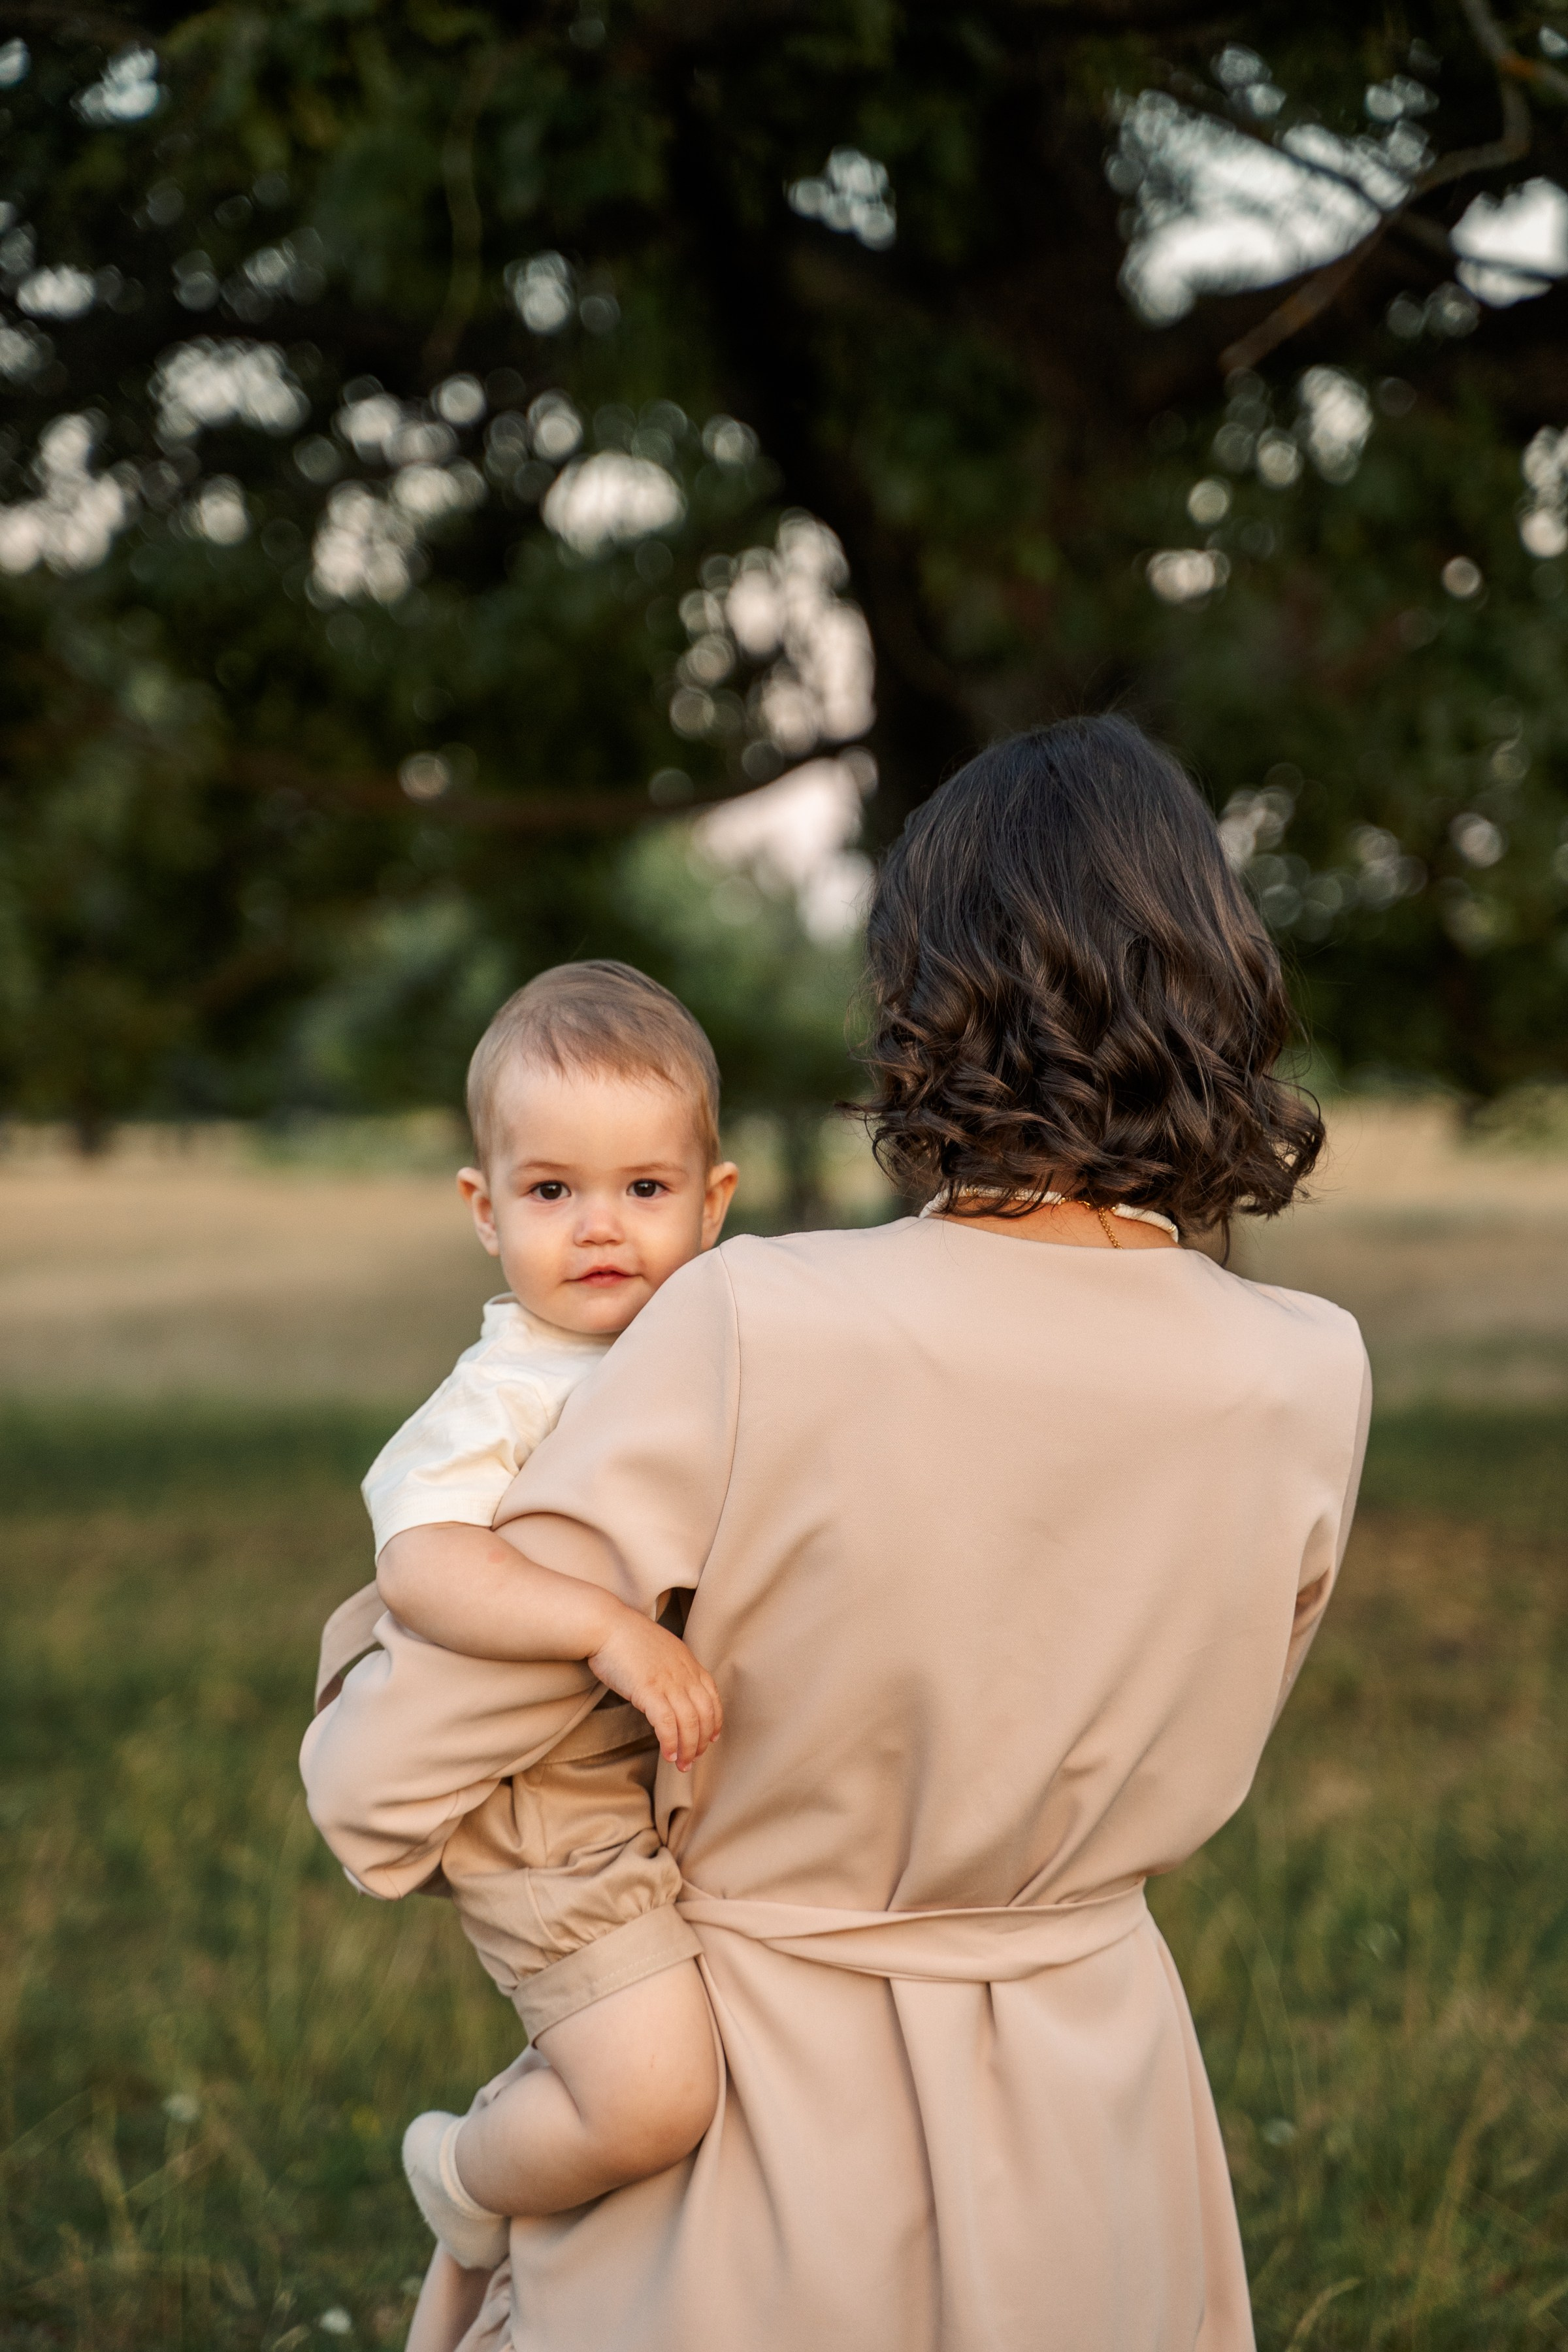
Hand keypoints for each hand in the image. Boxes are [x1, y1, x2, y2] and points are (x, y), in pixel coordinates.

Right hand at [586, 1606, 722, 1771]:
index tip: (712, 1737)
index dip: (714, 1721)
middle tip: (693, 1759)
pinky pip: (667, 1724)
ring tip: (681, 1764)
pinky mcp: (649, 1691)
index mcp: (688, 1661)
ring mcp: (668, 1681)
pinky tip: (667, 1754)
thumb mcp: (660, 1648)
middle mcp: (684, 1673)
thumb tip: (670, 1687)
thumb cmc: (626, 1637)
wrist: (606, 1625)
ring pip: (689, 1723)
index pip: (712, 1696)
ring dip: (688, 1748)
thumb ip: (670, 1666)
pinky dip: (670, 1742)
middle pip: (705, 1714)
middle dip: (702, 1742)